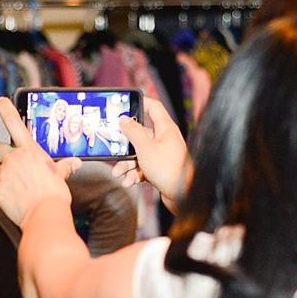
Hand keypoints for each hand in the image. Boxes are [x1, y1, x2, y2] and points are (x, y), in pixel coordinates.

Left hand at [0, 97, 80, 225]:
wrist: (44, 214)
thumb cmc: (55, 194)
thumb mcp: (61, 176)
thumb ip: (65, 166)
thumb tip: (75, 162)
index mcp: (30, 151)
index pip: (15, 124)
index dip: (6, 110)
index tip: (1, 101)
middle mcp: (14, 158)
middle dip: (1, 155)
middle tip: (11, 165)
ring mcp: (3, 174)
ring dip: (4, 177)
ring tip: (19, 189)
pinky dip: (1, 193)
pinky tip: (13, 199)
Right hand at [110, 97, 189, 212]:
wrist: (183, 194)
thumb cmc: (169, 169)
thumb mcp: (145, 147)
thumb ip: (133, 131)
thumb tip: (123, 119)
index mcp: (165, 128)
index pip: (153, 107)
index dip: (140, 102)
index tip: (125, 104)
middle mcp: (164, 139)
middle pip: (139, 134)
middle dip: (124, 144)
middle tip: (113, 148)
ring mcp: (161, 154)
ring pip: (138, 153)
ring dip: (126, 164)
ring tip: (119, 173)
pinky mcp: (158, 168)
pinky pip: (142, 167)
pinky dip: (134, 174)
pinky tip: (129, 181)